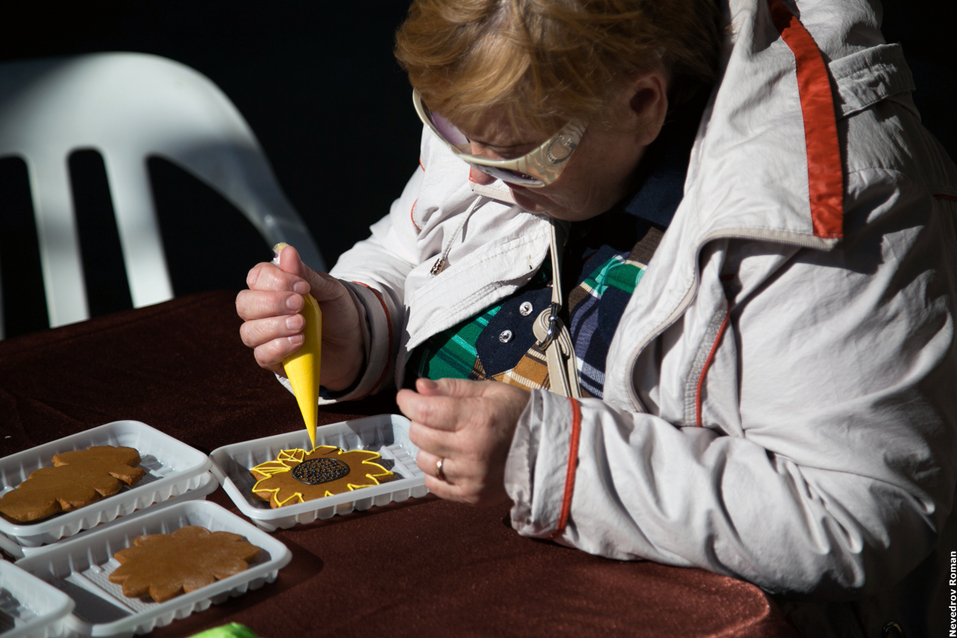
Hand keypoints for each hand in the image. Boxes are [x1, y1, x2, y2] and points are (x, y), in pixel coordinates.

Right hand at [235, 245, 363, 390]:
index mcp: (274, 287)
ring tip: (301, 324)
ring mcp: (266, 336)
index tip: (304, 287)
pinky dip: (278, 347)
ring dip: (275, 327)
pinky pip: (261, 356)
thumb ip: (306, 274)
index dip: (276, 280)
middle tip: (299, 305)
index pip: (257, 277)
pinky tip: (299, 342)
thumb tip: (287, 252)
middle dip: (272, 303)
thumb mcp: (329, 289)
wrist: (354, 342)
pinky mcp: (273, 359)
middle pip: (245, 304)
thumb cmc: (337, 311)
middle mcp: (263, 311)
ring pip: (249, 332)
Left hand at [397, 378, 530, 504]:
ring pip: (423, 460)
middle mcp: (471, 450)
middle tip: (433, 416)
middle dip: (420, 421)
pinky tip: (450, 459)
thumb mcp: (489, 391)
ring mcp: (471, 477)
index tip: (406, 397)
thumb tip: (418, 387)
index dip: (408, 401)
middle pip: (419, 435)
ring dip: (428, 447)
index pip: (424, 412)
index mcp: (477, 419)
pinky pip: (433, 484)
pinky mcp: (471, 495)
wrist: (547, 451)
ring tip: (447, 439)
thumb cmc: (518, 414)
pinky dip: (436, 471)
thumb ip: (452, 388)